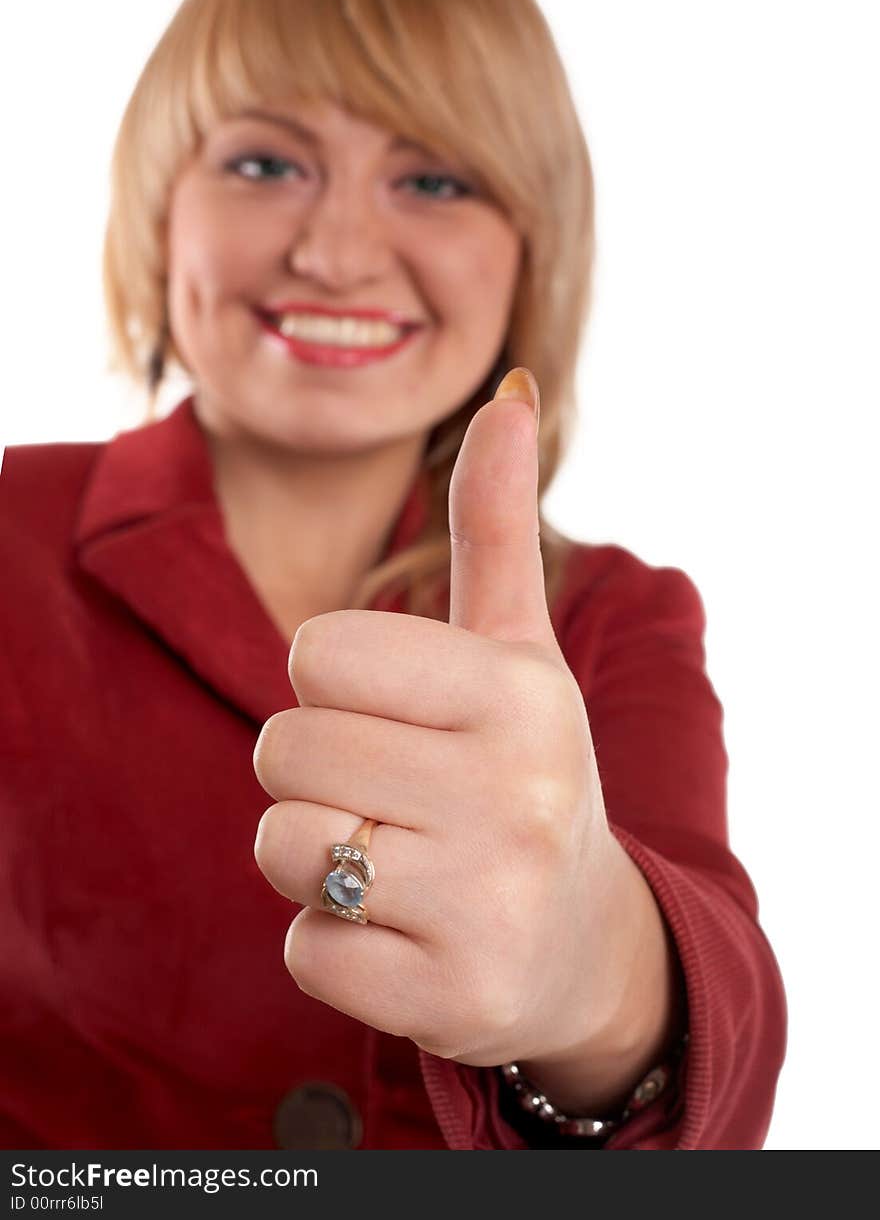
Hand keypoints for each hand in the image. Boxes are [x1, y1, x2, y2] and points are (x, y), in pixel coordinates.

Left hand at [252, 369, 623, 1070]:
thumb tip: (507, 388)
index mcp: (518, 691)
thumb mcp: (518, 650)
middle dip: (317, 772)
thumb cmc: (525, 771)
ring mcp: (484, 902)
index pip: (315, 653)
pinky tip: (407, 933)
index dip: (332, 683)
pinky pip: (305, 949)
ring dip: (316, 856)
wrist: (586, 944)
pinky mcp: (448, 997)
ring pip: (282, 847)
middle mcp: (512, 793)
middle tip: (394, 796)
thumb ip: (495, 523)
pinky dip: (335, 942)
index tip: (394, 713)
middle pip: (282, 749)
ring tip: (397, 860)